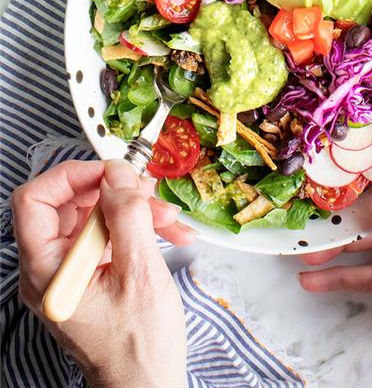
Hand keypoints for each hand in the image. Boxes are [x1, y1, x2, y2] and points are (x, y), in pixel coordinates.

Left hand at [12, 159, 194, 387]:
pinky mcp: (88, 273)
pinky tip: (167, 234)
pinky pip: (106, 234)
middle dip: (114, 192)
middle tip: (147, 192)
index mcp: (48, 270)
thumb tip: (117, 175)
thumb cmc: (138, 347)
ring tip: (168, 219)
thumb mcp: (140, 274)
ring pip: (93, 216)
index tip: (109, 172)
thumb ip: (127, 218)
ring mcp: (69, 271)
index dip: (71, 176)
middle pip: (69, 204)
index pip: (35, 200)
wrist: (146, 383)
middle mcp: (50, 268)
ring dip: (133, 209)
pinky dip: (136, 228)